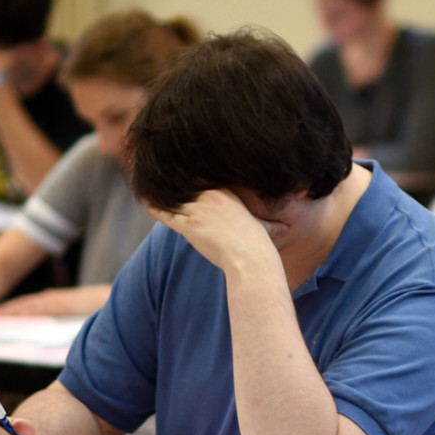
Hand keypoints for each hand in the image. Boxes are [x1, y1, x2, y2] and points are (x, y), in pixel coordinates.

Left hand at [0, 288, 92, 316]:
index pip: (27, 303)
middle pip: (24, 303)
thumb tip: (49, 322)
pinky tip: (20, 314)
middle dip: (8, 309)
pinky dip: (30, 310)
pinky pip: (42, 308)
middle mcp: (50, 298)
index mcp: (51, 299)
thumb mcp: (70, 309)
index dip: (12, 308)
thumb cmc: (89, 307)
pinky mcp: (61, 305)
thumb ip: (58, 311)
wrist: (105, 298)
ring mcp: (55, 301)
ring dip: (14, 309)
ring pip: (30, 305)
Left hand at [147, 190, 279, 275]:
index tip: (182, 176)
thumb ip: (270, 225)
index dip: (190, 179)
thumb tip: (285, 230)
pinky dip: (157, 210)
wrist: (250, 258)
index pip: (201, 181)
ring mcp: (198, 211)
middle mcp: (210, 197)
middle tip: (160, 179)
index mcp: (226, 192)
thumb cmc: (259, 246)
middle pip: (185, 187)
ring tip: (151, 191)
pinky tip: (149, 205)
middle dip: (173, 185)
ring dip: (162, 196)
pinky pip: (168, 216)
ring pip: (174, 200)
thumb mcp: (263, 227)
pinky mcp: (190, 226)